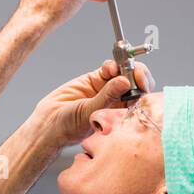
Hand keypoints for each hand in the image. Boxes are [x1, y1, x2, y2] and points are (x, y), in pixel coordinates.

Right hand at [33, 58, 153, 148]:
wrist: (49, 122)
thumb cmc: (70, 128)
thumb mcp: (90, 113)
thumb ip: (107, 96)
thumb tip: (124, 81)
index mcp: (124, 116)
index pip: (142, 100)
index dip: (144, 89)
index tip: (140, 81)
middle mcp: (119, 102)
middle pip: (137, 84)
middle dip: (137, 74)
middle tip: (133, 71)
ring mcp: (108, 89)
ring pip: (124, 73)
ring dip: (124, 67)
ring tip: (117, 69)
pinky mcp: (97, 79)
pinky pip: (109, 69)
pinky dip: (110, 65)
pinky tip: (107, 68)